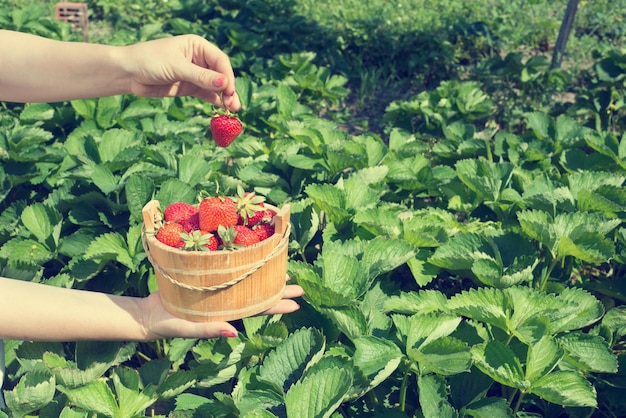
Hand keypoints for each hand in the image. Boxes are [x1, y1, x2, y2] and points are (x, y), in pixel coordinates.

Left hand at [122, 34, 240, 110]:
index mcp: (197, 46)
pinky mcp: (189, 87)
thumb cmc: (150, 61)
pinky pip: (206, 94)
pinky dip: (214, 100)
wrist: (128, 73)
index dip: (226, 75)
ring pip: (215, 86)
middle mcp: (199, 59)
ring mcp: (194, 74)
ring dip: (223, 97)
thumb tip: (224, 83)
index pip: (219, 60)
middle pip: (220, 74)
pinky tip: (222, 107)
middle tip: (234, 103)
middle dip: (228, 88)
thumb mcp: (177, 67)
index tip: (229, 90)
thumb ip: (201, 76)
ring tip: (232, 109)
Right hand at [139, 280, 303, 338]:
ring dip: (264, 278)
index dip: (277, 305)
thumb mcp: (188, 329)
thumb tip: (234, 332)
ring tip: (281, 271)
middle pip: (258, 296)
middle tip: (298, 286)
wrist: (147, 315)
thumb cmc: (167, 325)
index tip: (297, 302)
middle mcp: (226, 303)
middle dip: (278, 291)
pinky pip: (229, 275)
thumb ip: (209, 330)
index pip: (259, 309)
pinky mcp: (206, 282)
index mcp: (227, 314)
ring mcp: (217, 293)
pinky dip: (241, 268)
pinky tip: (247, 260)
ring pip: (247, 284)